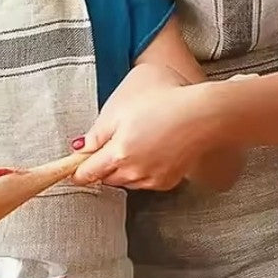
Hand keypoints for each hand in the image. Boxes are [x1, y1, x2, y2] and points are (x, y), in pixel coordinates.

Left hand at [71, 72, 217, 189]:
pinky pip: (146, 180)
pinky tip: (150, 150)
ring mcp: (153, 178)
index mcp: (118, 152)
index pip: (87, 172)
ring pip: (126, 180)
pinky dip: (142, 170)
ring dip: (122, 168)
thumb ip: (99, 127)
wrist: (206, 112)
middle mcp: (134, 171)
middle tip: (105, 146)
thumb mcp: (121, 100)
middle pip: (105, 177)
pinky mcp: (170, 180)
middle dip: (101, 165)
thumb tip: (82, 146)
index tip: (70, 169)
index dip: (76, 170)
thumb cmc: (163, 97)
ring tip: (131, 143)